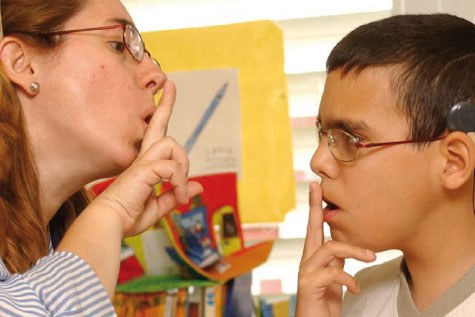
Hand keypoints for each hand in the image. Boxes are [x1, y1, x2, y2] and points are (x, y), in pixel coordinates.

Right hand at [92, 80, 202, 236]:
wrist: (110, 224)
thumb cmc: (128, 216)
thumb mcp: (159, 207)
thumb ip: (176, 194)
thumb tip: (198, 187)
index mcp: (145, 165)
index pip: (155, 136)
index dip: (161, 115)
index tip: (165, 94)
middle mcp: (143, 158)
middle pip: (158, 124)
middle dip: (166, 104)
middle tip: (171, 84)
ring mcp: (143, 161)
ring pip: (172, 144)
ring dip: (183, 167)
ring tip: (179, 190)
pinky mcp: (144, 169)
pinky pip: (172, 168)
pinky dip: (179, 183)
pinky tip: (178, 197)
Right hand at [295, 182, 375, 316]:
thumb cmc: (325, 306)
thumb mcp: (336, 280)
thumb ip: (339, 263)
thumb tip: (353, 248)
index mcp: (315, 258)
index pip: (315, 228)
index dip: (315, 206)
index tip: (316, 186)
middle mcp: (307, 261)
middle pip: (312, 228)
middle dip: (315, 206)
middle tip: (318, 186)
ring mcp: (305, 272)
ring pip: (330, 247)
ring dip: (354, 250)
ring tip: (371, 257)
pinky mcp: (309, 285)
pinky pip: (332, 272)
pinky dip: (349, 279)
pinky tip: (355, 288)